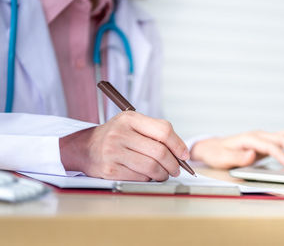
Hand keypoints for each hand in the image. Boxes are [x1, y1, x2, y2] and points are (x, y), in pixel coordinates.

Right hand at [59, 111, 189, 180]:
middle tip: (175, 169)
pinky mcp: (110, 170)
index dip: (178, 145)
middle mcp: (120, 133)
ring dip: (163, 174)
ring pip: (151, 167)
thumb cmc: (115, 136)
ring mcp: (113, 152)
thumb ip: (155, 132)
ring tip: (163, 174)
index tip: (184, 155)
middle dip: (173, 164)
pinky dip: (148, 179)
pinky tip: (148, 176)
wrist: (85, 147)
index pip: (163, 131)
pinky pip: (139, 177)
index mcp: (130, 119)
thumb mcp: (132, 124)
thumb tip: (181, 152)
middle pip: (159, 152)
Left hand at [190, 130, 283, 168]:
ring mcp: (262, 138)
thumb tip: (252, 154)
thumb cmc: (217, 153)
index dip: (283, 155)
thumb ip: (237, 157)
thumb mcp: (222, 158)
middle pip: (283, 137)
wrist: (213, 148)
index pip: (271, 145)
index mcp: (249, 139)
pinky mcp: (265, 142)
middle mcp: (258, 135)